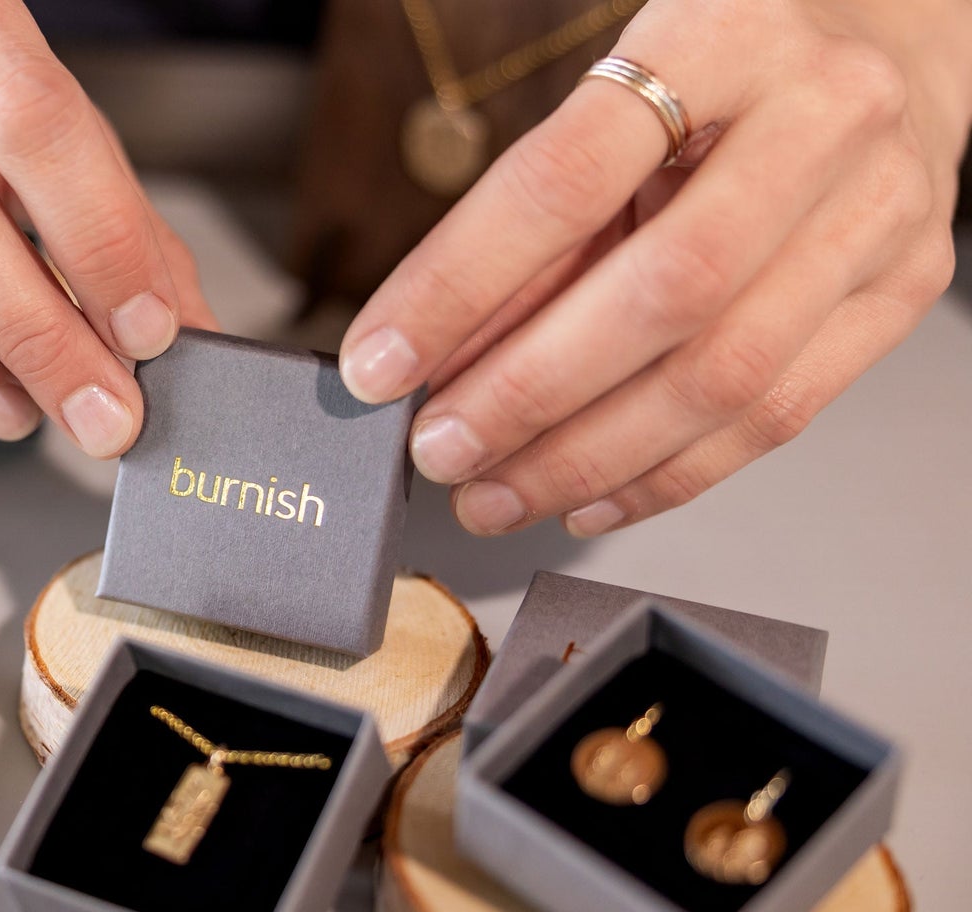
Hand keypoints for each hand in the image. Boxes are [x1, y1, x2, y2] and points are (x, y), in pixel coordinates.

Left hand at [340, 0, 971, 536]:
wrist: (888, 41)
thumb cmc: (730, 70)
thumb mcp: (612, 110)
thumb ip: (525, 229)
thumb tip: (423, 356)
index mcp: (725, 37)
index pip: (564, 180)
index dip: (458, 285)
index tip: (380, 363)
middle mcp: (822, 118)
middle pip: (661, 294)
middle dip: (527, 395)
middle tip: (441, 448)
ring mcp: (877, 208)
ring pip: (723, 375)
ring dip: (587, 458)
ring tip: (496, 491)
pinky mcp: (901, 290)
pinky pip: (776, 415)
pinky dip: (666, 475)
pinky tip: (588, 496)